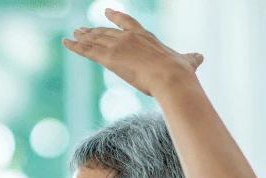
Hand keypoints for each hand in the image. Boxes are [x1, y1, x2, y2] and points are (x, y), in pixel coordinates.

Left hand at [62, 8, 202, 97]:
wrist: (171, 77)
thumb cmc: (180, 72)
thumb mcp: (187, 62)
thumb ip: (191, 59)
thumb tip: (200, 57)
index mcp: (145, 36)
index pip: (127, 23)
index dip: (116, 17)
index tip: (107, 12)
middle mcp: (128, 37)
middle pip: (106, 31)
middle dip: (93, 30)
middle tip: (82, 28)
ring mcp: (117, 46)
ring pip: (94, 39)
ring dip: (82, 37)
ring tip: (72, 34)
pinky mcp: (108, 58)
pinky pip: (86, 50)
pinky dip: (74, 46)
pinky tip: (65, 43)